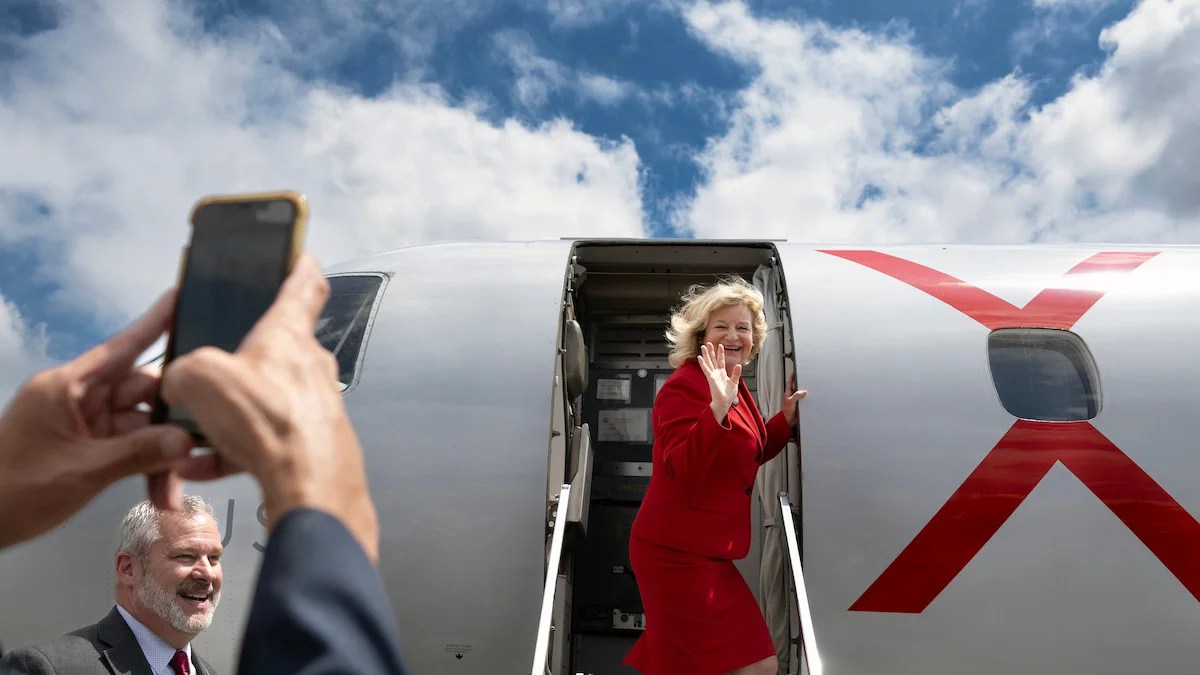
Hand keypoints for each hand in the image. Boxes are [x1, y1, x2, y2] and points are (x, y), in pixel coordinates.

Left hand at [0, 291, 194, 550]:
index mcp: (67, 386)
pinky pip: (129, 447)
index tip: (183, 295)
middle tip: (205, 445)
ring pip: (141, 425)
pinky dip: (146, 466)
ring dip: (160, 455)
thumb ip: (138, 454)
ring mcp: (84, 422)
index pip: (121, 348)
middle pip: (141, 393)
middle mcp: (79, 397)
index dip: (154, 323)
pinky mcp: (87, 446)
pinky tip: (161, 491)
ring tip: (172, 492)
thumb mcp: (82, 472)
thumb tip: (188, 440)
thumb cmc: (19, 490)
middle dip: (172, 422)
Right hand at [160, 254, 379, 562]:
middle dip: (244, 357)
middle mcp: (310, 365)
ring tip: (194, 433)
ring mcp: (315, 404)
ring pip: (266, 400)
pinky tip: (199, 468)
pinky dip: (232, 451)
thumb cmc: (269, 420)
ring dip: (230, 414)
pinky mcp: (312, 441)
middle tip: (211, 367)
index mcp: (289, 333)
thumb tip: (178, 382)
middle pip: (279, 347)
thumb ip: (183, 372)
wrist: (311, 486)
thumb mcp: (201, 379)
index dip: (298, 266)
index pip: (305, 285)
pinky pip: (265, 440)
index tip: (296, 256)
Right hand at [698, 342, 739, 421]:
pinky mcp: (710, 378)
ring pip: (708, 362)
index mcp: (722, 374)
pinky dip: (703, 363)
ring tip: (703, 347)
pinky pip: (706, 369)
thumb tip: (738, 365)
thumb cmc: (728, 395)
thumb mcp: (735, 382)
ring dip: (705, 355)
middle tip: (708, 343)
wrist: (724, 403)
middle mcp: (716, 373)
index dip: (720, 353)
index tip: (720, 345)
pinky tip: (699, 357)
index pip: (721, 361)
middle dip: (711, 351)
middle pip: (713, 360)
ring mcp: (712, 375)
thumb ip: (736, 373)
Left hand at [783, 372, 806, 427]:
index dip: (792, 377)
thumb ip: (796, 395)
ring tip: (810, 385)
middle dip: (800, 382)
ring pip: (801, 393)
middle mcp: (792, 395)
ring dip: (805, 390)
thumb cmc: (787, 411)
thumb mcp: (791, 401)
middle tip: (805, 377)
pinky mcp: (800, 404)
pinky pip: (804, 399)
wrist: (789, 421)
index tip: (795, 371)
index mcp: (788, 393)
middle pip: (797, 386)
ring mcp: (796, 400)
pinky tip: (812, 396)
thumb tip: (803, 391)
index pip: (790, 382)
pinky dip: (808, 397)